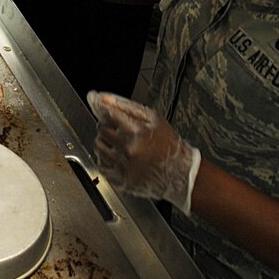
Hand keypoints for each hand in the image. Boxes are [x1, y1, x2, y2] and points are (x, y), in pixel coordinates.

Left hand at [87, 92, 200, 211]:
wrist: (181, 173)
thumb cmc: (168, 145)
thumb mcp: (153, 118)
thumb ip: (126, 106)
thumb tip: (103, 98)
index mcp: (137, 132)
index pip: (108, 115)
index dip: (105, 111)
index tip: (106, 111)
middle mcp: (129, 150)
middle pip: (101, 130)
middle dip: (106, 126)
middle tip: (117, 129)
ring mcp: (125, 166)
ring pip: (98, 147)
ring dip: (104, 142)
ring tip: (118, 143)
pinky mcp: (122, 180)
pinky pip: (101, 165)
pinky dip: (105, 159)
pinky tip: (118, 157)